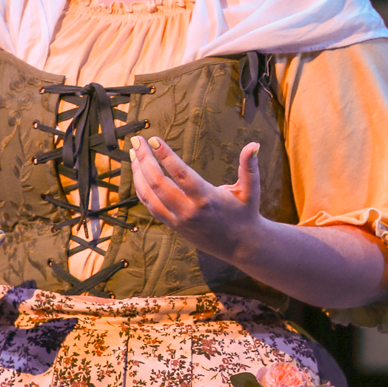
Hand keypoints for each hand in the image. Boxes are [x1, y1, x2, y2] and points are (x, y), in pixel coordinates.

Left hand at [130, 136, 262, 261]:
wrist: (242, 247)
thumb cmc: (246, 213)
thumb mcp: (250, 189)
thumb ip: (249, 166)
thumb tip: (254, 143)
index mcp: (207, 199)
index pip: (180, 174)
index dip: (165, 155)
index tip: (152, 139)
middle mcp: (189, 211)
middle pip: (158, 183)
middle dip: (144, 160)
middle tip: (137, 141)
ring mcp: (178, 220)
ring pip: (149, 196)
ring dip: (138, 173)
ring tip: (134, 153)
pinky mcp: (173, 226)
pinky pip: (150, 206)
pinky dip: (141, 188)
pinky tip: (139, 173)